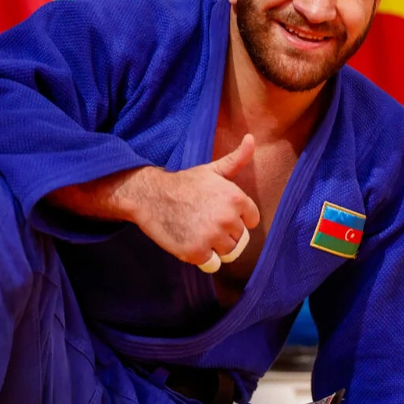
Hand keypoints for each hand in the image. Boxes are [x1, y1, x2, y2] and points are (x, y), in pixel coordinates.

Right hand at [133, 134, 259, 271]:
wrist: (151, 196)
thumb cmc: (185, 184)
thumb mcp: (213, 170)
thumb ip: (237, 159)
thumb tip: (251, 139)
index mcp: (236, 198)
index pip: (251, 221)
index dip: (236, 218)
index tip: (219, 213)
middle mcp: (227, 218)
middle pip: (239, 238)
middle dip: (225, 233)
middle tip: (204, 221)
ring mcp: (211, 237)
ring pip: (227, 253)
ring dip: (215, 248)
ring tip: (198, 232)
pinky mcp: (196, 253)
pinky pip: (212, 265)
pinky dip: (203, 259)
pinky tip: (191, 243)